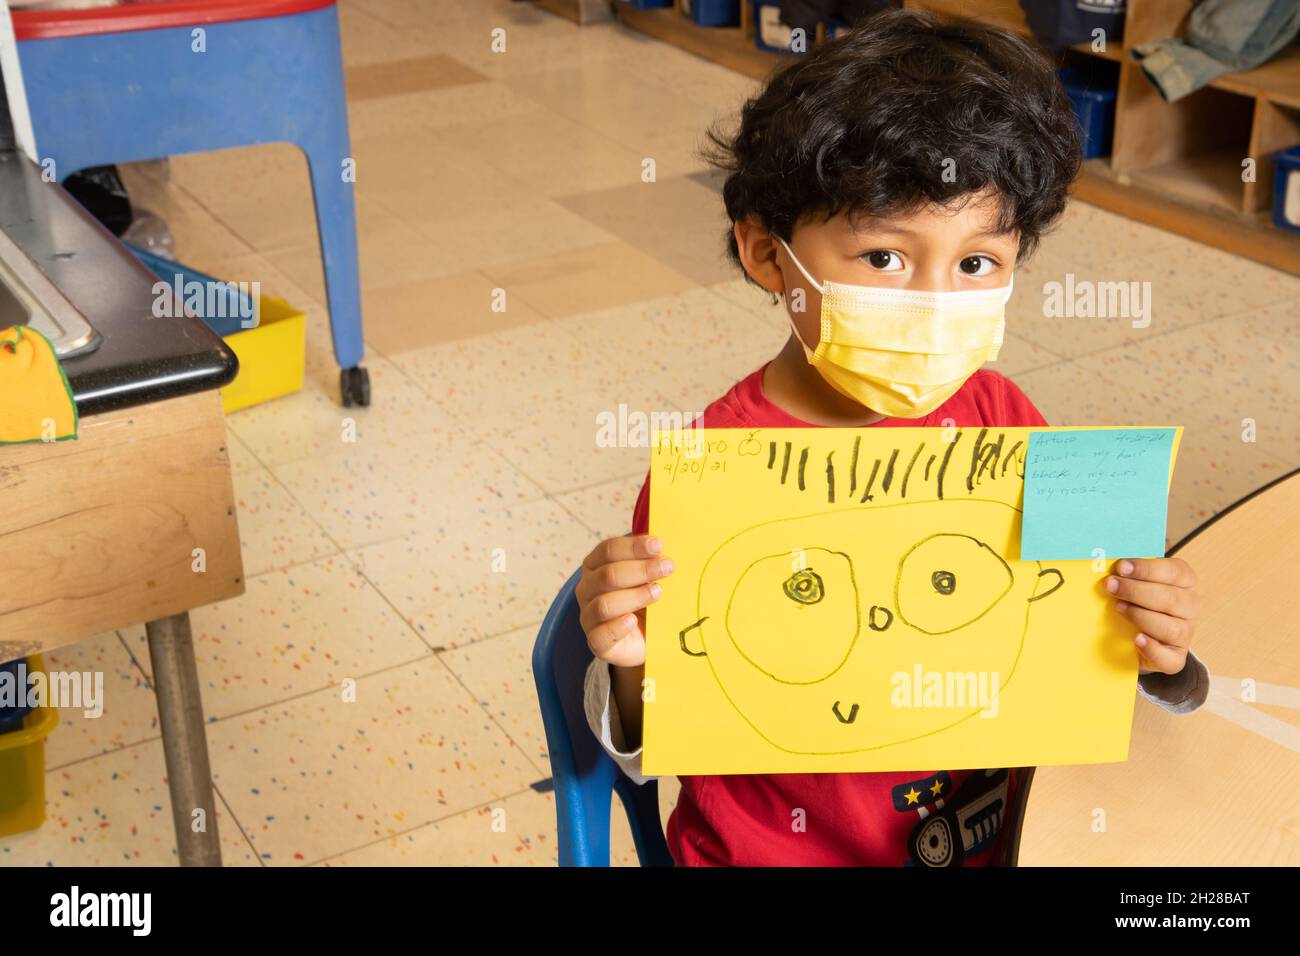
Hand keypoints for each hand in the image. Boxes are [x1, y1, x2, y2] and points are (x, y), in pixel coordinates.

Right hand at [576, 535, 674, 668]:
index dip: (633, 547)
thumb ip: (653, 560)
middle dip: (641, 569)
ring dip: (634, 596)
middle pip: (608, 575)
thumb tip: (667, 541)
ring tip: (658, 593)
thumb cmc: (648, 601)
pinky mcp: (597, 643)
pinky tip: (633, 621)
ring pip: (604, 604)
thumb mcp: (650, 577)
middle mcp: (588, 589)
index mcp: (596, 566)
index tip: (659, 545)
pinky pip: (600, 636)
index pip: (608, 550)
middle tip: (668, 567)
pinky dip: (617, 627)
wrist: (648, 638)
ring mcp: (589, 617)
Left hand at [1106, 557, 1196, 674]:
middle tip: (1110, 586)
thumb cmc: (1136, 599)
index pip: (1174, 571)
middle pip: (1169, 599)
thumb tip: (1104, 565)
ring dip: (1140, 616)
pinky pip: (1170, 658)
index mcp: (1184, 581)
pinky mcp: (1175, 657)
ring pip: (1170, 628)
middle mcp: (1189, 606)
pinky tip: (1136, 638)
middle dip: (1136, 591)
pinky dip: (1151, 649)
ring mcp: (1185, 633)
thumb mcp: (1135, 581)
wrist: (1136, 634)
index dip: (1146, 569)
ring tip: (1118, 608)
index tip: (1121, 566)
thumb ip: (1128, 573)